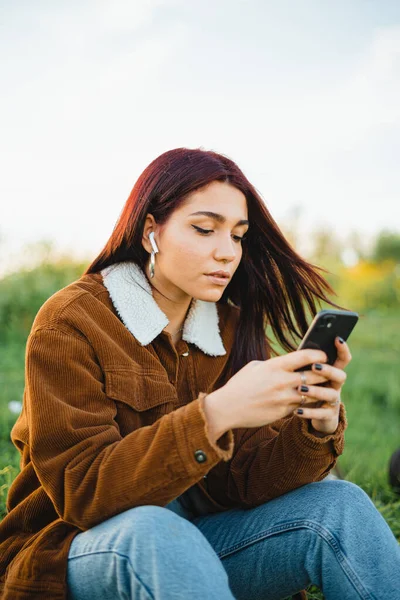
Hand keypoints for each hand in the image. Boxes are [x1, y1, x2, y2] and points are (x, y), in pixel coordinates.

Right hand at [206, 348, 330, 431]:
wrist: (227, 408)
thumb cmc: (240, 385)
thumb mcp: (255, 367)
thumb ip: (274, 365)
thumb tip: (287, 364)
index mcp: (275, 365)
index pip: (306, 356)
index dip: (319, 354)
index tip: (323, 355)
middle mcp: (283, 381)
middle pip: (316, 374)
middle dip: (324, 372)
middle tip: (327, 371)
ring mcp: (285, 398)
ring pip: (313, 392)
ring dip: (319, 389)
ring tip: (322, 386)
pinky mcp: (284, 412)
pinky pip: (302, 406)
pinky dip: (307, 402)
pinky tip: (309, 400)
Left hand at [294, 337, 351, 433]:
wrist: (312, 413)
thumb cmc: (308, 386)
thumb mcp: (306, 373)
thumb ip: (306, 363)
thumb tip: (298, 349)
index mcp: (332, 372)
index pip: (342, 358)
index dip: (343, 349)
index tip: (337, 338)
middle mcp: (336, 385)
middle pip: (340, 376)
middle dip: (329, 370)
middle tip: (315, 367)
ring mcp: (333, 400)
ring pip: (331, 395)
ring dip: (316, 391)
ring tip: (301, 388)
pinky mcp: (328, 415)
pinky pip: (321, 414)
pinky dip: (309, 412)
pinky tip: (297, 411)